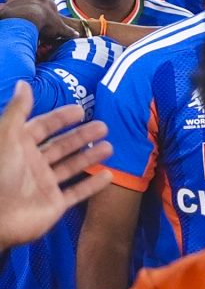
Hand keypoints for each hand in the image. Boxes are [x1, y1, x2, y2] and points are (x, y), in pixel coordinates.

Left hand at [0, 0, 77, 56]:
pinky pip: (4, 2)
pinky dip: (5, 5)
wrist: (27, 20)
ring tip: (16, 4)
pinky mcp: (8, 3)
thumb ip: (67, 30)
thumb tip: (77, 35)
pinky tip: (7, 10)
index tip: (44, 0)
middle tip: (30, 2)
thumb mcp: (59, 28)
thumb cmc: (46, 22)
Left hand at [0, 83, 112, 250]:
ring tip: (110, 147)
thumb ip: (18, 111)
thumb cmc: (2, 174)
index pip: (42, 127)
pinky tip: (110, 175)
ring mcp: (45, 184)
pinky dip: (93, 185)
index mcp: (19, 146)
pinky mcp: (55, 204)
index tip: (80, 110)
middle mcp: (33, 163)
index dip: (59, 118)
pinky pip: (77, 192)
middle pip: (60, 146)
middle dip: (81, 136)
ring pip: (71, 167)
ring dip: (91, 156)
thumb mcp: (8, 138)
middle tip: (103, 126)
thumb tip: (25, 84)